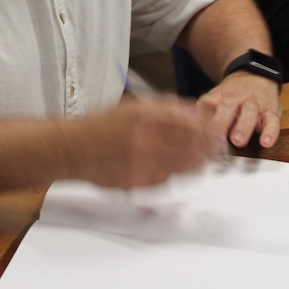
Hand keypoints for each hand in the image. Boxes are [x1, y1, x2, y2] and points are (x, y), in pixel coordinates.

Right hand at [78, 95, 217, 188]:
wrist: (73, 148)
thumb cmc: (103, 126)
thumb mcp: (134, 106)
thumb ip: (166, 106)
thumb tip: (194, 110)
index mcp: (147, 116)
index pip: (190, 125)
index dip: (207, 132)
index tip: (215, 136)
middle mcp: (145, 139)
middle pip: (190, 148)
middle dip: (207, 152)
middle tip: (214, 153)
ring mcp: (141, 163)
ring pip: (182, 168)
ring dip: (194, 166)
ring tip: (198, 163)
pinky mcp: (136, 182)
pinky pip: (164, 181)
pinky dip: (171, 176)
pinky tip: (168, 170)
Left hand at [197, 72, 281, 149]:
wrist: (256, 74)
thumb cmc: (232, 95)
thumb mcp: (216, 98)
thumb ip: (203, 113)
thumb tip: (188, 130)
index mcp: (218, 96)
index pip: (207, 104)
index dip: (201, 118)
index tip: (195, 133)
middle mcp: (235, 98)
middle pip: (227, 107)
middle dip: (221, 123)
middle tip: (215, 138)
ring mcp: (254, 104)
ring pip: (249, 112)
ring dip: (243, 126)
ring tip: (238, 141)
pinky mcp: (271, 111)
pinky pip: (272, 121)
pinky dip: (270, 132)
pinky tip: (266, 142)